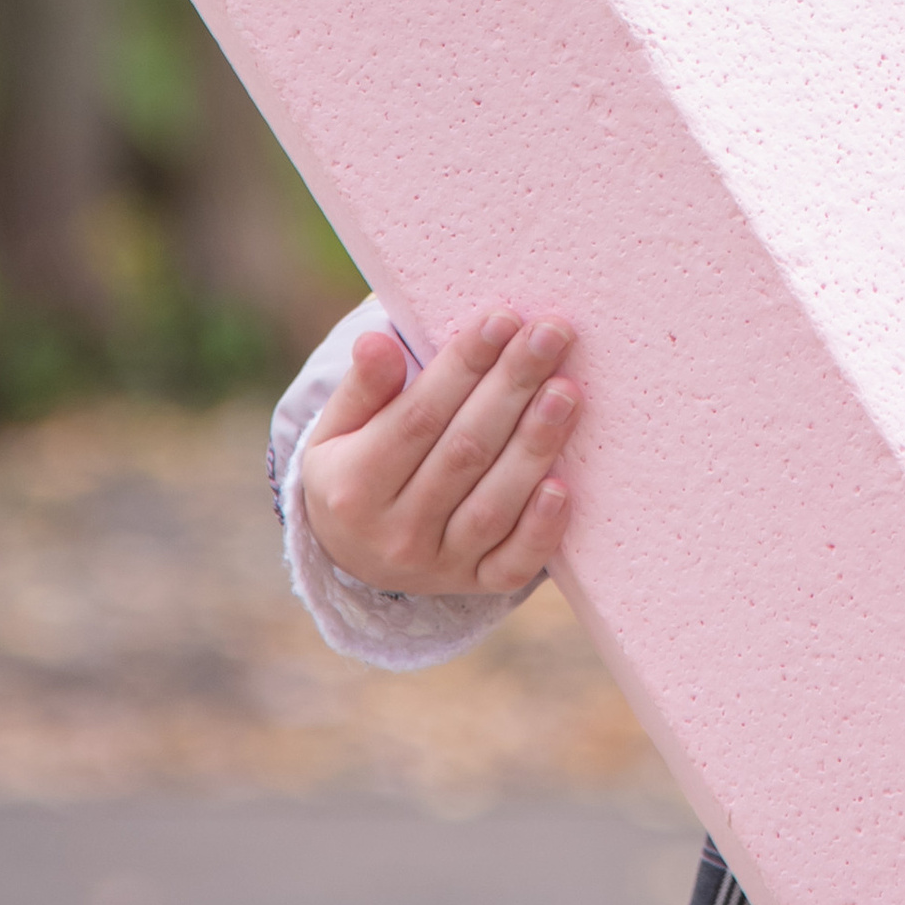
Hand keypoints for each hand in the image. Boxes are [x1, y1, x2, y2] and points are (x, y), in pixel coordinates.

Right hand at [299, 311, 578, 597]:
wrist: (356, 558)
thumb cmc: (356, 470)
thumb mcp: (338, 429)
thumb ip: (362, 387)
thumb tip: (376, 341)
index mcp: (354, 488)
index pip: (419, 417)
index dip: (463, 367)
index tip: (502, 318)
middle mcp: (395, 533)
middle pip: (465, 452)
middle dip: (512, 388)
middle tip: (551, 334)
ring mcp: (438, 566)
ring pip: (494, 504)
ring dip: (534, 445)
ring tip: (566, 390)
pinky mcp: (477, 586)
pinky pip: (514, 563)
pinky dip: (541, 528)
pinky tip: (565, 484)